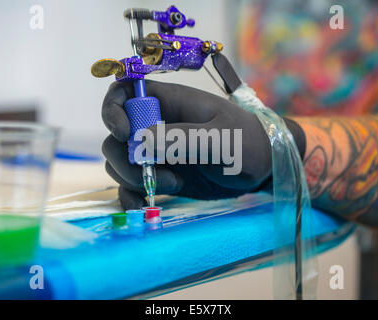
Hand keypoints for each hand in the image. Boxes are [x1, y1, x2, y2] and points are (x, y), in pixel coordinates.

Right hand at [101, 80, 303, 209]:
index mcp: (171, 103)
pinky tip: (145, 207)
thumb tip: (138, 140)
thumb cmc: (248, 143)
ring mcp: (158, 153)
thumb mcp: (220, 139)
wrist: (264, 168)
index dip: (113, 108)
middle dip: (125, 157)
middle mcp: (158, 126)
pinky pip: (132, 185)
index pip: (125, 92)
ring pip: (121, 162)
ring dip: (134, 179)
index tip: (123, 133)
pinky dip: (131, 196)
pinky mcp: (162, 175)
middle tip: (156, 171)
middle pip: (116, 136)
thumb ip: (181, 138)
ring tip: (174, 185)